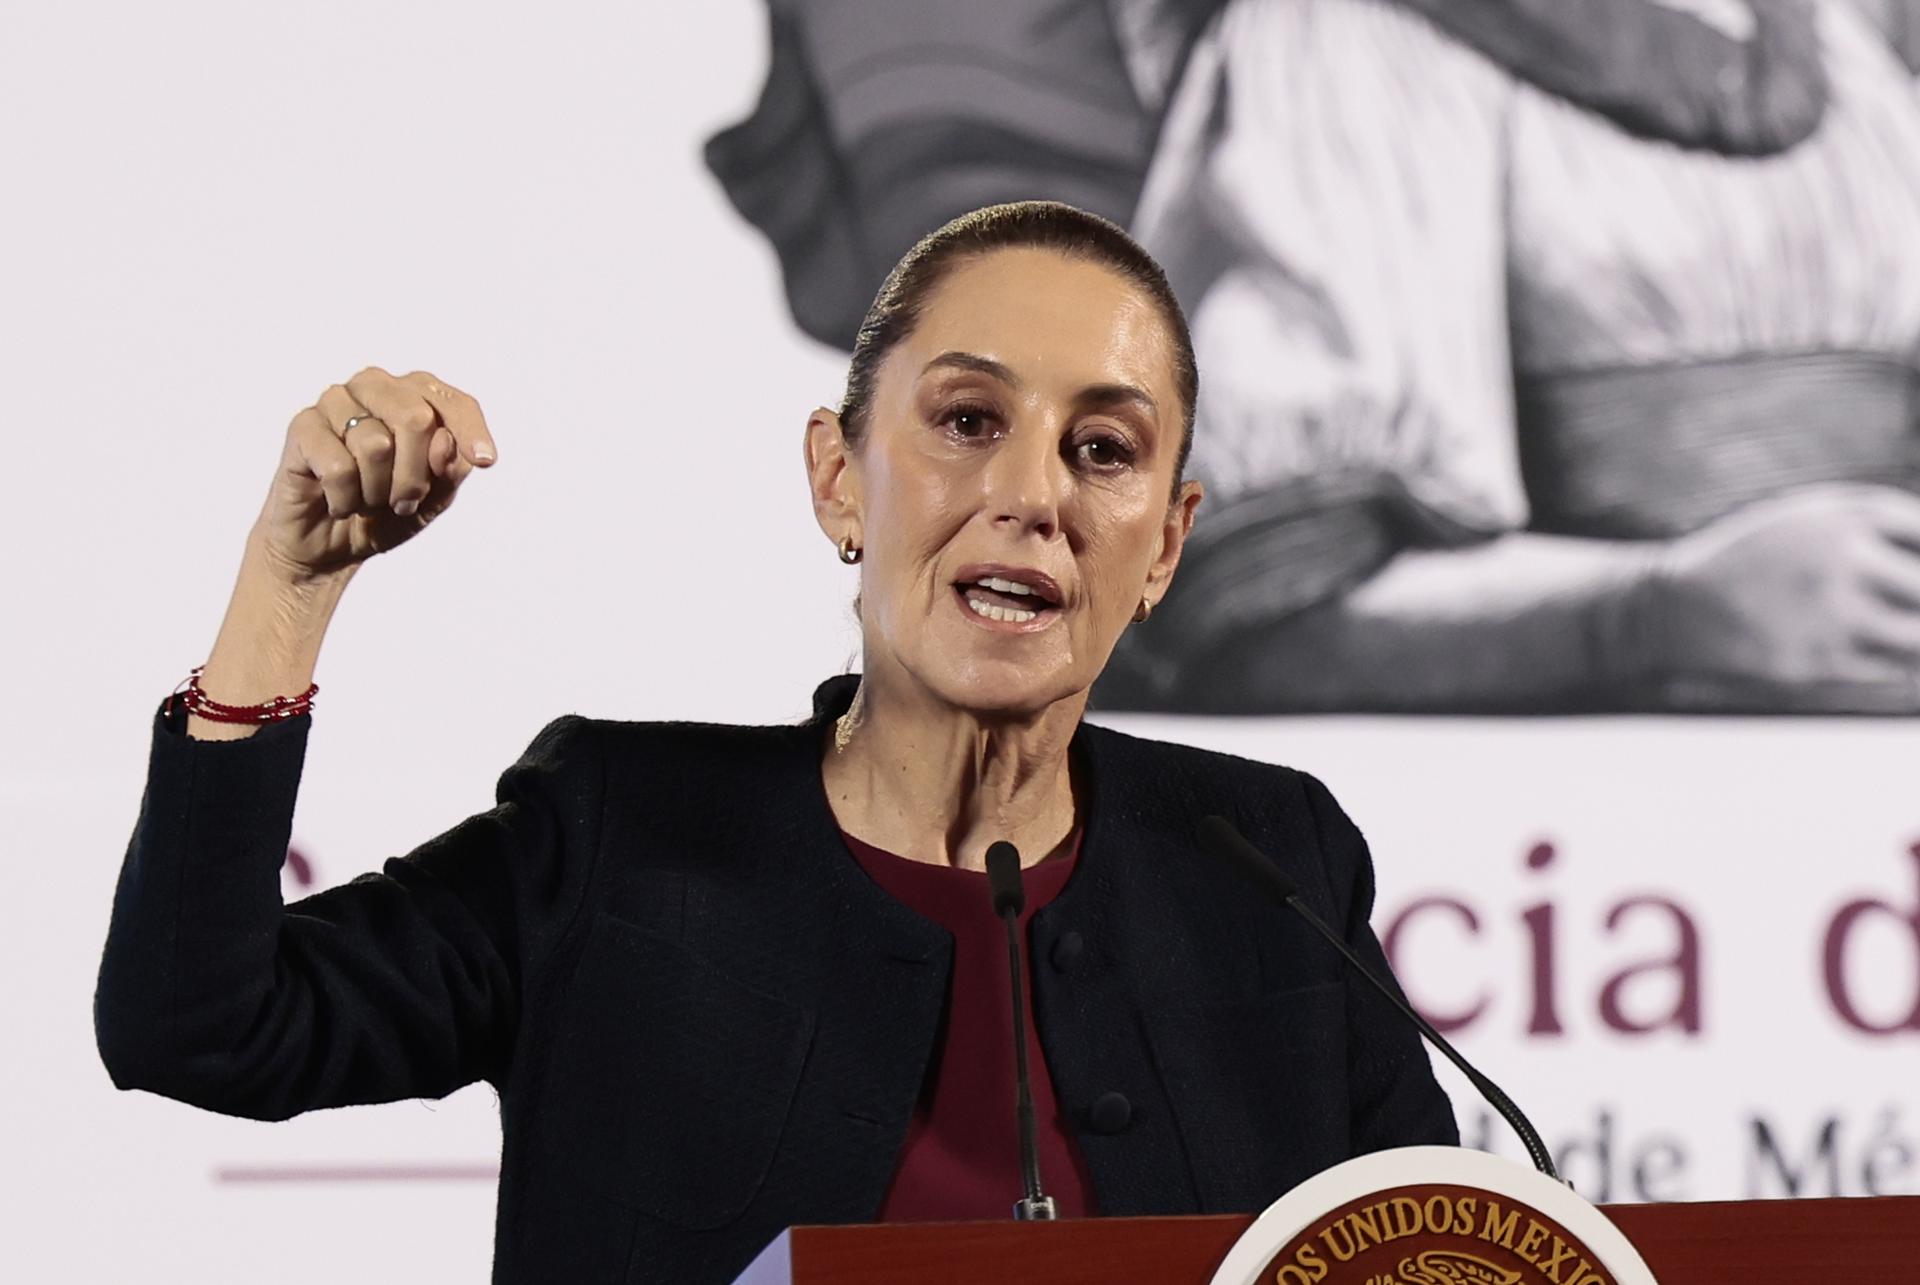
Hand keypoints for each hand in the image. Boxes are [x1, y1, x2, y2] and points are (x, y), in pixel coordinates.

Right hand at [254, 367, 497, 581]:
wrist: (331, 546)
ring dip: (377, 491)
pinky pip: (338, 467)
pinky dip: (345, 499)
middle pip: (415, 417)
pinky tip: (338, 502)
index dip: (471, 430)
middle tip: (404, 501)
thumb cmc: (385, 513)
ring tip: (367, 499)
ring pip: (375, 444)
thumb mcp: (434, 497)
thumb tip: (444, 441)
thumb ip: (450, 468)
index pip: (453, 402)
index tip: (485, 461)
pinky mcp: (302, 427)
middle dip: (416, 473)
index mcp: (413, 396)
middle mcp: (375, 388)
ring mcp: (335, 402)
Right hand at [1641, 483, 1919, 711]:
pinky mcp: (1815, 662)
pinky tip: (1896, 659)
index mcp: (1847, 516)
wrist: (1678, 606)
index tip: (1913, 576)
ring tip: (1907, 635)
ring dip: (1919, 639)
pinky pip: (1891, 671)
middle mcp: (1842, 559)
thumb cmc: (1758, 557)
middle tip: (1911, 607)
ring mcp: (1829, 614)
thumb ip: (1880, 523)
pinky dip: (1904, 667)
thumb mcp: (1811, 516)